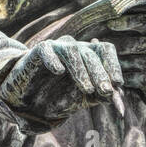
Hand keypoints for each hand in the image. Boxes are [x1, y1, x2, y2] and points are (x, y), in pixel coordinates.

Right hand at [0, 35, 123, 126]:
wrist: (27, 98)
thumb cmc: (59, 95)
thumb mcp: (82, 99)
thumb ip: (99, 97)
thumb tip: (115, 98)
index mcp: (89, 56)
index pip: (105, 51)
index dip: (113, 65)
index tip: (118, 84)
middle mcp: (75, 48)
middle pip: (91, 53)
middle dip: (101, 73)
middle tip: (106, 91)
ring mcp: (56, 47)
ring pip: (72, 50)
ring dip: (82, 71)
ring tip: (88, 90)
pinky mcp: (37, 51)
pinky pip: (46, 50)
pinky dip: (53, 59)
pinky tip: (58, 71)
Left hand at [99, 13, 145, 105]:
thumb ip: (139, 20)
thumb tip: (109, 12)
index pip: (142, 22)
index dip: (125, 22)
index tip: (109, 24)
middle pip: (130, 44)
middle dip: (111, 45)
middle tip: (95, 43)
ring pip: (125, 62)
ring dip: (111, 61)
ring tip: (100, 58)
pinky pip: (127, 77)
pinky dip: (117, 75)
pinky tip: (111, 72)